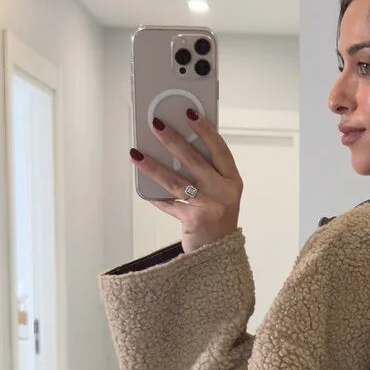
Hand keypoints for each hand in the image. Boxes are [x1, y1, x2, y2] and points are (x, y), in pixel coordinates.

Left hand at [130, 111, 242, 252]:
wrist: (219, 256)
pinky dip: (155, 196)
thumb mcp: (220, 192)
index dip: (205, 129)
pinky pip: (169, 203)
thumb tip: (174, 145)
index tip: (189, 112)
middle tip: (156, 123)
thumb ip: (206, 171)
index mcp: (232, 181)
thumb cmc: (217, 218)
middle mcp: (224, 192)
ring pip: (177, 181)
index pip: (219, 149)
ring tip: (137, 153)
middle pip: (195, 160)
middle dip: (173, 140)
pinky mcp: (194, 220)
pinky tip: (143, 188)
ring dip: (154, 166)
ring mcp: (210, 207)